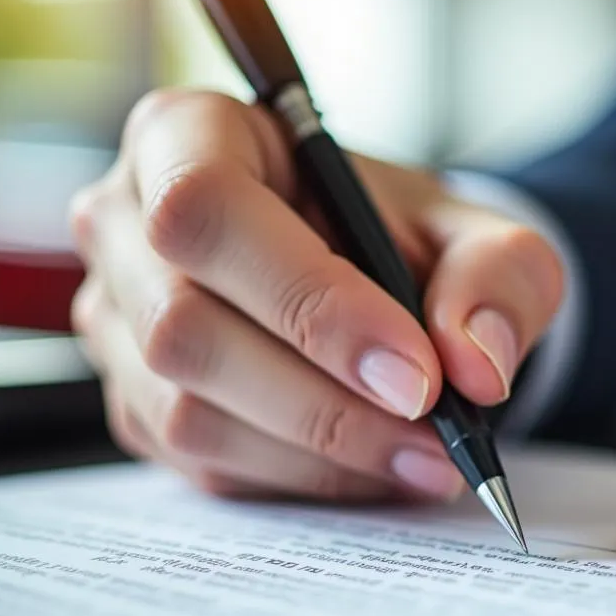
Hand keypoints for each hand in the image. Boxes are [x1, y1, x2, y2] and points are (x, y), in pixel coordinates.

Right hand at [70, 89, 562, 501]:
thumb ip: (497, 276)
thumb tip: (477, 365)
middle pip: (187, 328)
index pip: (209, 209)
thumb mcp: (478, 233)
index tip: (418, 376)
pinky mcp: (136, 401)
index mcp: (190, 136)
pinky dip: (301, 479)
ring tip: (423, 462)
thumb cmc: (404, 238)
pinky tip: (372, 466)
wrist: (372, 281)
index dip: (311, 302)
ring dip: (321, 455)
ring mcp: (117, 321)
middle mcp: (128, 224)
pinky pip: (204, 463)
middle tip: (437, 440)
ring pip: (189, 413)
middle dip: (328, 402)